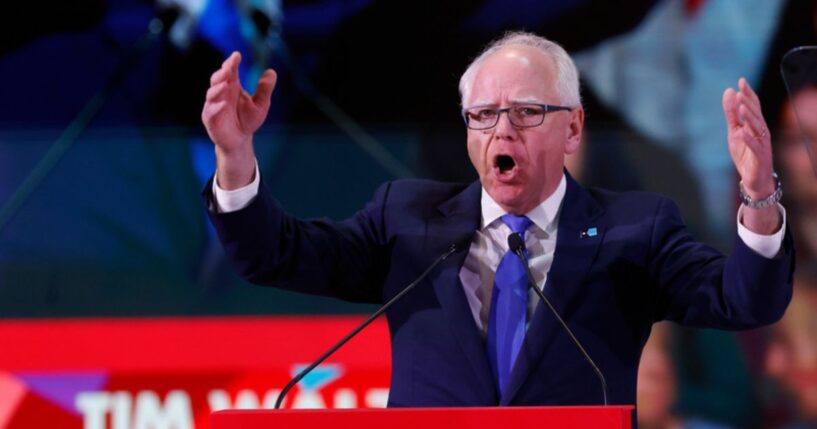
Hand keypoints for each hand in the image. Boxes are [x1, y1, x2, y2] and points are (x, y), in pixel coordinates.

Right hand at [201, 52, 276, 188]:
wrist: (240, 140)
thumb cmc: (248, 120)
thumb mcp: (261, 104)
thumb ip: (265, 89)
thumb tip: (271, 72)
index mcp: (232, 86)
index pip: (230, 71)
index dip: (232, 62)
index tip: (237, 55)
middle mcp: (221, 93)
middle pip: (218, 79)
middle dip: (223, 72)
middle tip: (229, 67)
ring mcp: (213, 105)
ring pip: (212, 93)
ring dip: (217, 88)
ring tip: (226, 84)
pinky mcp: (210, 118)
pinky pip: (210, 111)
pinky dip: (216, 107)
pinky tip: (223, 104)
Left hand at [722, 78, 779, 233]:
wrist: (753, 179)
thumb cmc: (745, 153)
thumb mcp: (734, 132)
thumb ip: (731, 114)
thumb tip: (729, 92)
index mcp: (755, 125)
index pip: (753, 106)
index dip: (748, 93)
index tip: (741, 80)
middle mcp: (761, 132)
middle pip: (756, 115)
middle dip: (749, 102)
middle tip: (741, 90)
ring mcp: (762, 145)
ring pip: (758, 128)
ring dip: (750, 117)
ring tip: (741, 107)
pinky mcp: (760, 157)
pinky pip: (755, 147)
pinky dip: (750, 139)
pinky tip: (744, 131)